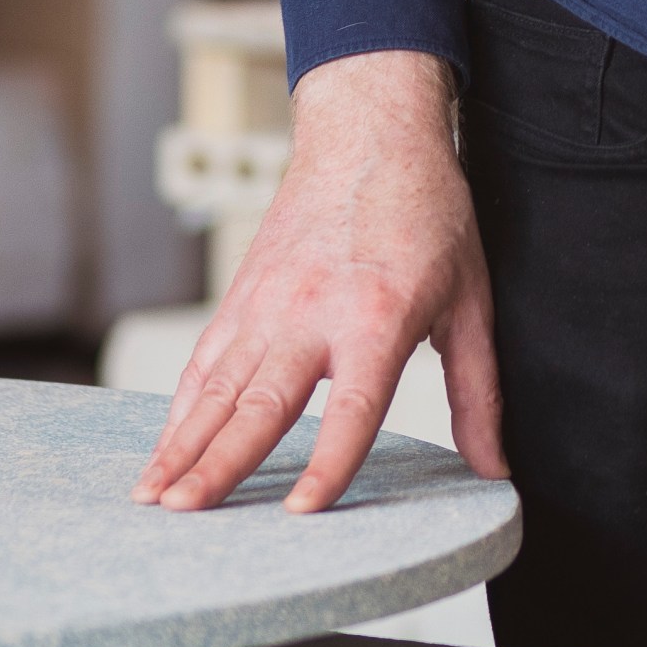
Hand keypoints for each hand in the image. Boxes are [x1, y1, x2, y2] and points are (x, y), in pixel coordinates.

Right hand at [135, 49, 507, 513]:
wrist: (371, 132)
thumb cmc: (428, 213)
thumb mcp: (471, 300)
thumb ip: (479, 391)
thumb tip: (495, 467)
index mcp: (377, 319)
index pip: (351, 410)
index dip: (327, 465)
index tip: (299, 513)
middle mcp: (313, 313)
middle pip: (260, 405)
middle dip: (217, 465)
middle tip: (181, 515)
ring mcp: (269, 302)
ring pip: (217, 387)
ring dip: (181, 445)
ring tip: (150, 498)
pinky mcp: (243, 293)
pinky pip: (205, 360)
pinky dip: (181, 407)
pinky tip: (165, 446)